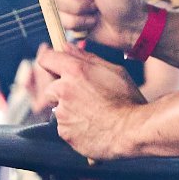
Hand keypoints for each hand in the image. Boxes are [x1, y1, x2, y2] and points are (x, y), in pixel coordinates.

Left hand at [30, 43, 143, 160]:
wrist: (132, 131)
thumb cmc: (127, 100)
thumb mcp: (113, 71)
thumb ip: (86, 57)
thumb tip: (67, 46)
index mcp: (75, 72)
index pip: (47, 59)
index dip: (50, 62)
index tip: (55, 65)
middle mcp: (64, 91)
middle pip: (51, 87)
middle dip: (63, 91)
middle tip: (86, 97)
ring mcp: (62, 114)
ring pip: (59, 109)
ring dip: (70, 110)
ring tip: (94, 114)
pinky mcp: (64, 133)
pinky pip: (65, 127)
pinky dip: (75, 127)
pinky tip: (93, 126)